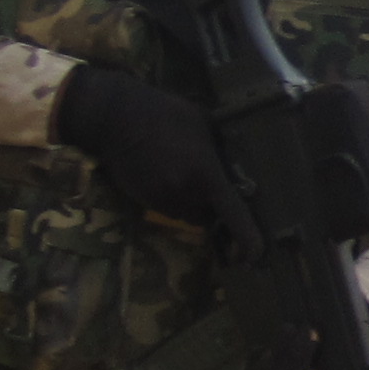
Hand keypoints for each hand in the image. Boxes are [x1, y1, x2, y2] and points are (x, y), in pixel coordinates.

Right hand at [50, 65, 247, 241]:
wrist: (113, 117)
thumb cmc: (164, 113)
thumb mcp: (204, 124)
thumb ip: (219, 150)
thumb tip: (231, 163)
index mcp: (206, 176)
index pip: (233, 214)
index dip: (247, 238)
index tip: (256, 256)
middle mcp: (185, 194)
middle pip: (209, 217)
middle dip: (214, 208)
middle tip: (213, 188)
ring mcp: (161, 199)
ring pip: (187, 214)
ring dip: (192, 203)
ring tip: (185, 173)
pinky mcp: (143, 199)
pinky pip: (167, 207)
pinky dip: (173, 198)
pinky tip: (167, 173)